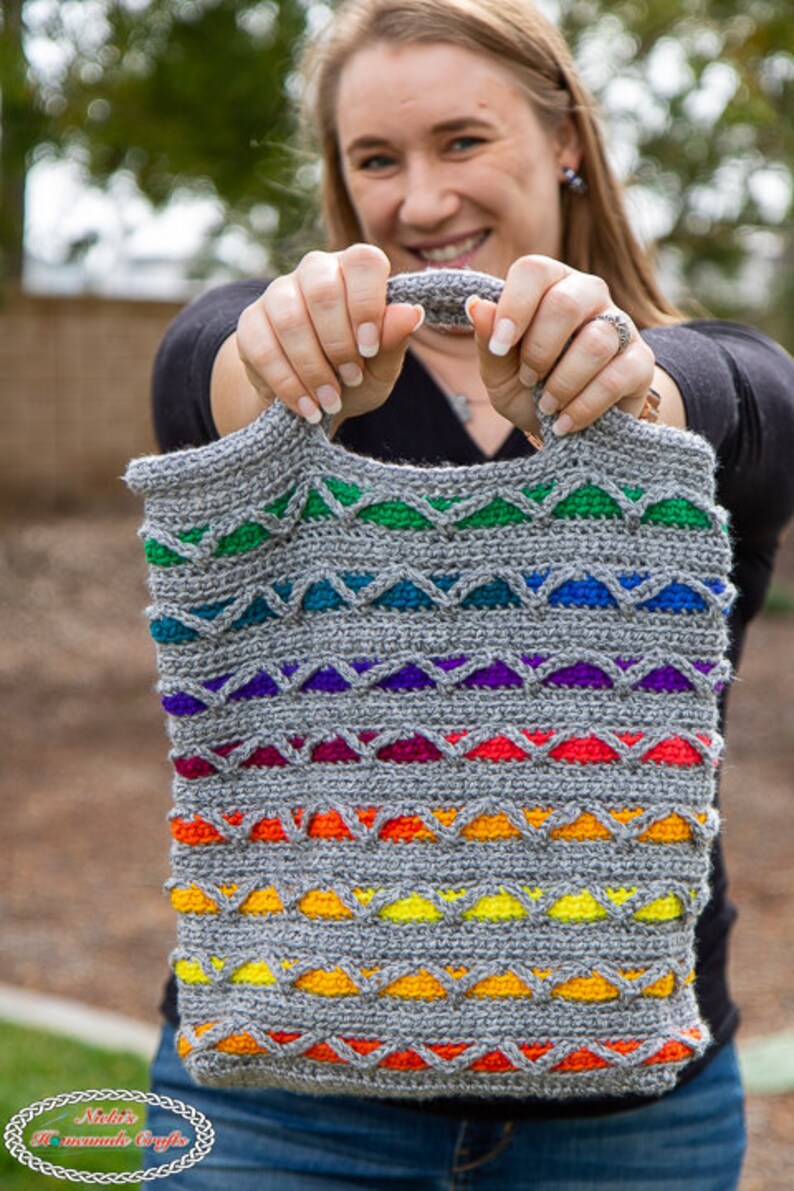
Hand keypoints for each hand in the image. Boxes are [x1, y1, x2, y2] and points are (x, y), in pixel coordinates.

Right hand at [235, 244, 423, 423]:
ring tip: (330, 400)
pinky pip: (263, 348)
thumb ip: (394, 341)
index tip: (370, 347)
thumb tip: (412, 313)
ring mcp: (279, 293)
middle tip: (351, 379)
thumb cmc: (355, 375)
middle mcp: (316, 272)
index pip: (364, 262)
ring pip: (290, 320)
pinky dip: (288, 383)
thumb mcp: (382, 367)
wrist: (313, 400)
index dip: (367, 304)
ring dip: (313, 367)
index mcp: (355, 271)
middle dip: (339, 343)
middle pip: (322, 290)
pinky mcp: (251, 323)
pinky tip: (307, 406)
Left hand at [465, 255, 655, 436]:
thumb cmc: (529, 387)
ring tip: (547, 405)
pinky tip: (565, 421)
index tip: (498, 347)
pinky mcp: (640, 362)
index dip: (513, 307)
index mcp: (550, 284)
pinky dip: (584, 406)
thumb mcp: (498, 370)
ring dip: (562, 382)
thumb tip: (476, 306)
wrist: (566, 427)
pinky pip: (616, 377)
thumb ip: (487, 339)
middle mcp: (589, 295)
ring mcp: (620, 325)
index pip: (534, 270)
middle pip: (567, 303)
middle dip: (539, 350)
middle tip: (527, 379)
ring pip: (595, 342)